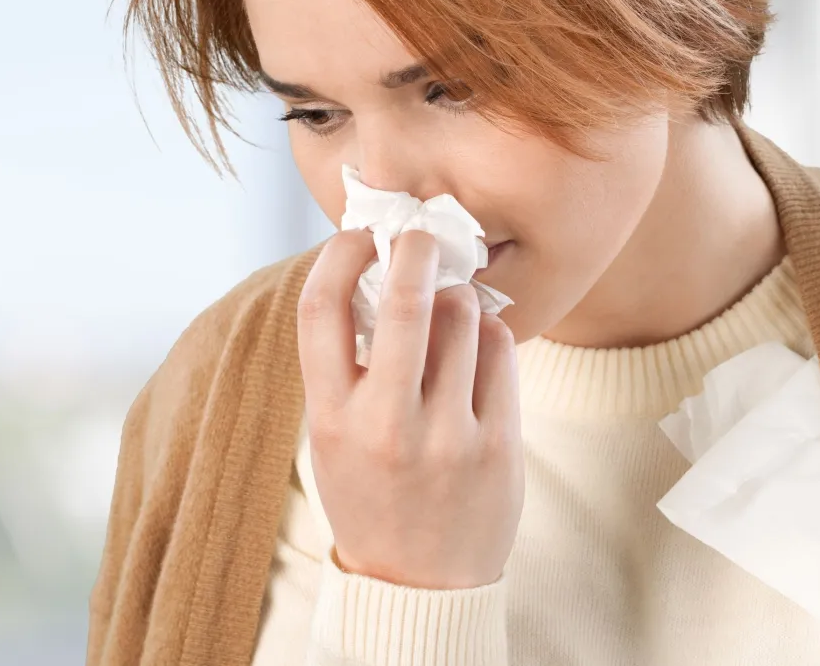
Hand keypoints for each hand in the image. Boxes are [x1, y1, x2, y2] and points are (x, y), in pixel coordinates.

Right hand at [296, 228, 523, 589]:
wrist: (421, 585)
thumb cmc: (375, 495)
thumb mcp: (334, 440)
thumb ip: (347, 369)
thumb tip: (377, 276)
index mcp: (330, 418)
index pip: (319, 310)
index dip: (337, 256)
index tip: (357, 237)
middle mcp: (385, 424)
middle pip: (401, 302)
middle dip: (414, 250)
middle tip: (422, 235)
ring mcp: (446, 435)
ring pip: (462, 317)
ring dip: (459, 295)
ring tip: (454, 307)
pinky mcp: (497, 444)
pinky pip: (501, 352)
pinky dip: (490, 332)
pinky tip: (481, 343)